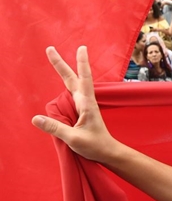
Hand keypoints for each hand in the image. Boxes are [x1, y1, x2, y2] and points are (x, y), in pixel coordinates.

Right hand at [32, 46, 116, 162]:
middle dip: (61, 63)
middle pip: (72, 78)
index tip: (81, 48)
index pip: (83, 79)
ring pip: (72, 85)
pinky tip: (62, 84)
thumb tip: (35, 118)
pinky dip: (65, 86)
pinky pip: (71, 95)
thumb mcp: (74, 139)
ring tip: (54, 58)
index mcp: (87, 104)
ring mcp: (84, 106)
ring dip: (63, 72)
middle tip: (50, 48)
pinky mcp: (82, 111)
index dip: (82, 63)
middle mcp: (86, 102)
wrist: (108, 152)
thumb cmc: (95, 145)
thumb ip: (55, 129)